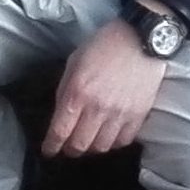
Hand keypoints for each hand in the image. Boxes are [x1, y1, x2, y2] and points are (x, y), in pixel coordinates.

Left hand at [45, 19, 167, 156]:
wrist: (140, 39)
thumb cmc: (104, 46)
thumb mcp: (74, 63)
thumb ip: (66, 90)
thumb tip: (62, 114)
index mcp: (77, 93)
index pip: (60, 131)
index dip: (51, 146)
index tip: (49, 150)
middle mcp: (97, 108)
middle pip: (80, 144)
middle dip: (71, 149)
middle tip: (69, 147)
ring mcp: (120, 113)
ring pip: (102, 147)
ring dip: (92, 147)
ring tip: (91, 141)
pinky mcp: (138, 115)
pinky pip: (124, 140)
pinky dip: (114, 142)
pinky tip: (111, 135)